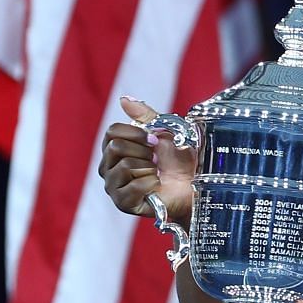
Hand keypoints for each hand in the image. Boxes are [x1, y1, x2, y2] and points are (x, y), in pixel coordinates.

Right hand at [100, 97, 197, 223]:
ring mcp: (113, 186)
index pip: (112, 131)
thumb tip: (123, 99)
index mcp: (114, 148)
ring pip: (124, 166)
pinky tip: (156, 186)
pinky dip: (151, 183)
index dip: (136, 133)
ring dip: (149, 168)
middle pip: (115, 147)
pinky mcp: (123, 203)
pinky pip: (133, 186)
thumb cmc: (178, 158)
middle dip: (144, 151)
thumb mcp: (162, 131)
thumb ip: (143, 115)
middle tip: (157, 159)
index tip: (155, 140)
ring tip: (156, 173)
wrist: (194, 183)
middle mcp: (108, 167)